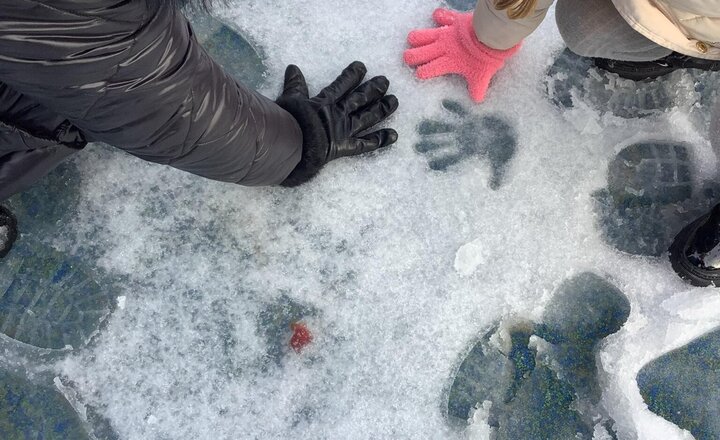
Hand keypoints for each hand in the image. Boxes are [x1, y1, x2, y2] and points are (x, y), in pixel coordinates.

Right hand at [276, 62, 398, 185]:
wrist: (292, 144)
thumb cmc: (288, 122)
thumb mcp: (290, 100)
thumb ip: (295, 85)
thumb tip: (293, 67)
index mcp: (325, 102)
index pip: (342, 84)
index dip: (352, 75)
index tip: (362, 66)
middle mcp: (339, 114)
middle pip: (361, 98)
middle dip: (374, 89)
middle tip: (385, 81)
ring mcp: (344, 130)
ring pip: (368, 117)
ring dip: (382, 109)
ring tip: (395, 101)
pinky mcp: (346, 146)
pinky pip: (366, 144)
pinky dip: (380, 140)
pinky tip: (394, 135)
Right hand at [403, 8, 520, 101]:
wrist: (492, 35)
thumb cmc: (486, 57)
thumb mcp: (481, 75)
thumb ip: (477, 88)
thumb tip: (477, 100)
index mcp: (447, 62)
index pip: (428, 70)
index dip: (422, 72)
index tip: (420, 74)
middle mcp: (442, 48)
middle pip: (419, 53)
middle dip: (412, 57)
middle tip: (410, 59)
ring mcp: (445, 33)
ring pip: (422, 35)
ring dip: (416, 38)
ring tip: (413, 41)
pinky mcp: (453, 21)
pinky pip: (442, 16)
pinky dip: (440, 16)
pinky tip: (437, 16)